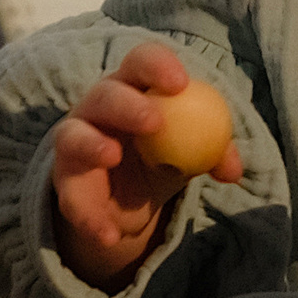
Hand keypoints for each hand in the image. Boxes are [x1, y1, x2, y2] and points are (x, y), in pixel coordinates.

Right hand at [51, 41, 243, 287]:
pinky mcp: (64, 180)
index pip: (141, 62)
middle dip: (128, 104)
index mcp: (135, 86)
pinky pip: (71, 197)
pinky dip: (90, 217)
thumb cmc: (163, 155)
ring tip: (112, 155)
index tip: (180, 83)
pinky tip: (109, 234)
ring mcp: (75, 140)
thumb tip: (233, 170)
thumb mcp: (191, 151)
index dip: (157, 66)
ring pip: (74, 136)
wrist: (126, 201)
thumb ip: (214, 153)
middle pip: (107, 94)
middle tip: (155, 120)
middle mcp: (98, 106)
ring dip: (92, 144)